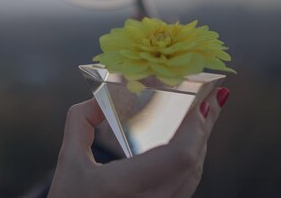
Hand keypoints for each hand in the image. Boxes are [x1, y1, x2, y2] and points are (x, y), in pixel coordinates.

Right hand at [47, 88, 228, 197]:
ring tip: (207, 112)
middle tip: (212, 96)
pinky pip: (187, 184)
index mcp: (125, 185)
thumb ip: (81, 121)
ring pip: (194, 174)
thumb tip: (101, 95)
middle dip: (205, 126)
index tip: (200, 100)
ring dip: (202, 141)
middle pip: (193, 162)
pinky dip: (193, 158)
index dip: (195, 128)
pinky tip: (193, 140)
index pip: (179, 156)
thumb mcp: (68, 160)